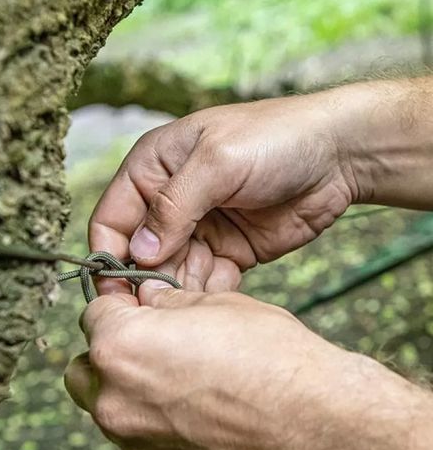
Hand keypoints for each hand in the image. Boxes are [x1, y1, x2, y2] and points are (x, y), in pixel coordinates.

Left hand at [64, 285, 432, 449]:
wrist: (314, 425)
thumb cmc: (269, 358)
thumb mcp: (215, 304)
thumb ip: (168, 303)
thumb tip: (151, 302)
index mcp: (119, 346)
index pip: (93, 313)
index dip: (117, 304)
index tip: (134, 305)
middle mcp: (114, 398)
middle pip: (85, 367)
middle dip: (106, 351)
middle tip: (144, 340)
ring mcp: (134, 439)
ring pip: (105, 405)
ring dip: (124, 387)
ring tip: (172, 376)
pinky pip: (137, 434)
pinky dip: (149, 418)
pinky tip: (191, 407)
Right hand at [89, 92, 359, 293]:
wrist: (341, 155)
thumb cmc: (276, 138)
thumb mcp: (217, 161)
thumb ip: (174, 205)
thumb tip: (138, 252)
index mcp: (152, 169)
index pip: (111, 219)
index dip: (108, 256)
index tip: (115, 293)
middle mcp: (169, 202)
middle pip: (137, 255)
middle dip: (143, 283)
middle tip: (156, 311)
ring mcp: (198, 229)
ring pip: (169, 273)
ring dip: (174, 294)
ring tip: (187, 311)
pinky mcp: (226, 252)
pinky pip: (204, 282)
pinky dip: (205, 296)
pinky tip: (214, 305)